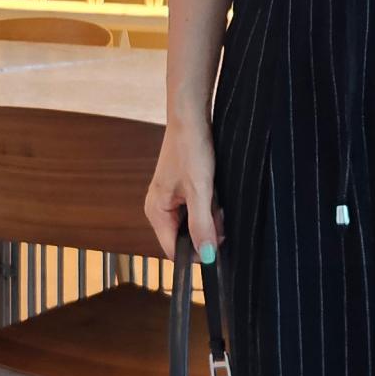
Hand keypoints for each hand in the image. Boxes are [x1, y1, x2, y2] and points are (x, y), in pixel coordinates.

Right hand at [145, 117, 221, 262]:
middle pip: (186, 238)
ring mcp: (171, 201)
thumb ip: (202, 225)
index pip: (173, 251)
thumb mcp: (200, 191)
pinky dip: (210, 205)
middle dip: (206, 231)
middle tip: (219, 213)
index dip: (196, 254)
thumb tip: (206, 257)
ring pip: (195, 224)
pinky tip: (215, 192)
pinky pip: (199, 210)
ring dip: (210, 217)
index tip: (217, 247)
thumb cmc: (191, 150)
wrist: (191, 119)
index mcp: (156, 212)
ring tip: (216, 196)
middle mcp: (160, 209)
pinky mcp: (182, 192)